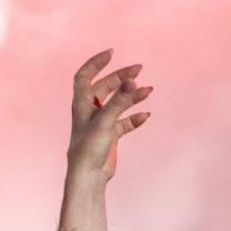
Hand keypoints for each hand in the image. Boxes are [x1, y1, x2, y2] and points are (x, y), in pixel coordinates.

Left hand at [66, 50, 151, 183]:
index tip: (112, 53)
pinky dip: (134, 118)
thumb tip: (132, 80)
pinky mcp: (110, 137)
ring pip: (118, 104)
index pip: (84, 76)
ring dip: (132, 96)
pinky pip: (124, 123)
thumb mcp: (105, 121)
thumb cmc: (89, 149)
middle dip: (121, 78)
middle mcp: (90, 111)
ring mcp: (100, 124)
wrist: (88, 177)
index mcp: (81, 104)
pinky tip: (145, 116)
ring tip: (148, 90)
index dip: (96, 63)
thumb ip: (119, 100)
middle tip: (139, 70)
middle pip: (105, 87)